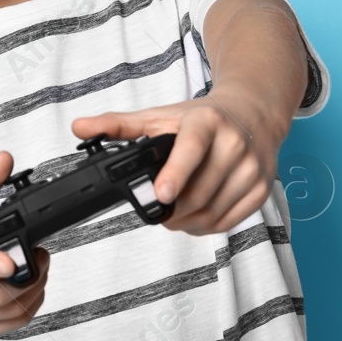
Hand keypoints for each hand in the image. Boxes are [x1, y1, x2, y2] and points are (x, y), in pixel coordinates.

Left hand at [71, 87, 286, 235]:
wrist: (252, 114)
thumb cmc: (203, 118)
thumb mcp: (160, 116)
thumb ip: (118, 125)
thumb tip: (79, 127)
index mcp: (206, 122)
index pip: (192, 149)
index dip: (176, 174)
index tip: (160, 195)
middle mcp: (235, 143)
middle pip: (199, 191)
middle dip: (171, 209)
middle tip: (155, 209)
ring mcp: (252, 168)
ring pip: (213, 211)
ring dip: (187, 222)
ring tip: (172, 214)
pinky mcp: (262, 188)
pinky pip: (230, 221)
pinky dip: (207, 226)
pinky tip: (194, 217)